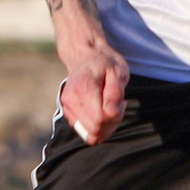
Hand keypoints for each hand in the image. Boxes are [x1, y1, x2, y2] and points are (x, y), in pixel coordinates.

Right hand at [57, 28, 129, 145]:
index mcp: (83, 88)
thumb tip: (112, 114)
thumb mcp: (117, 72)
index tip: (122, 103)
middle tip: (118, 105)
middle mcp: (70, 99)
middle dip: (111, 123)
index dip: (116, 117)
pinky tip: (100, 109)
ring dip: (105, 125)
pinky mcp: (67, 112)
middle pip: (95, 130)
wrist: (84, 55)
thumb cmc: (104, 63)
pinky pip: (86, 131)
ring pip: (90, 134)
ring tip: (109, 106)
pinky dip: (96, 125)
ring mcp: (67, 107)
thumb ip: (115, 93)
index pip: (101, 119)